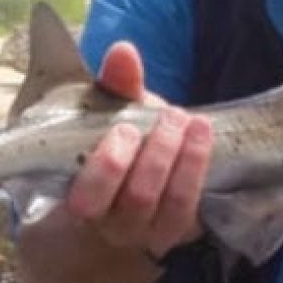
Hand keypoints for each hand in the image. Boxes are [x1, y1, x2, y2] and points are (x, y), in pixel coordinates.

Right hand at [63, 41, 212, 258]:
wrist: (139, 176)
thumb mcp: (111, 113)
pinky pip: (190, 205)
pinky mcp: (176, 231)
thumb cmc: (117, 143)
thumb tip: (123, 51)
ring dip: (183, 158)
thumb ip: (115, 85)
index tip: (123, 127)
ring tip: (188, 120)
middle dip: (155, 155)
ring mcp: (146, 232)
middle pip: (136, 199)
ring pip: (167, 203)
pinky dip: (197, 167)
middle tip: (169, 116)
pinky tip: (202, 134)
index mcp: (80, 198)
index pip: (87, 199)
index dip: (109, 166)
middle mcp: (111, 224)